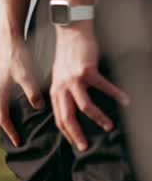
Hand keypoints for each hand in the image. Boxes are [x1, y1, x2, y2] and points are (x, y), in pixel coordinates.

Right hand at [0, 32, 44, 146]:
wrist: (8, 39)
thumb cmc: (17, 55)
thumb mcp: (26, 74)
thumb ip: (32, 91)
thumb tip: (38, 107)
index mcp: (0, 92)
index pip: (2, 118)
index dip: (10, 131)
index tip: (18, 141)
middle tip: (9, 137)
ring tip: (8, 123)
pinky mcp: (0, 79)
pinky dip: (2, 106)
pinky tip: (13, 104)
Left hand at [51, 22, 128, 150]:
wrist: (70, 33)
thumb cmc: (68, 56)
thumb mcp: (60, 78)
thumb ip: (64, 93)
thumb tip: (73, 109)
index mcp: (55, 92)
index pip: (59, 118)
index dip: (67, 133)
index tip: (76, 145)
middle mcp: (61, 88)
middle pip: (66, 117)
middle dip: (76, 134)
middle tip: (85, 147)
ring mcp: (73, 79)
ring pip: (84, 106)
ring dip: (98, 118)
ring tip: (109, 127)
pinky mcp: (86, 70)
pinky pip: (102, 87)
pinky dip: (115, 94)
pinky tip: (126, 100)